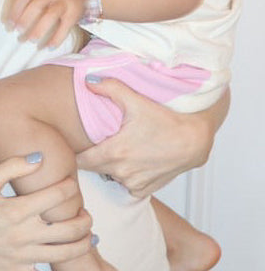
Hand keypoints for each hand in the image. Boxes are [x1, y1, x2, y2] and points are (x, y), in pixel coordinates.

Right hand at [0, 156, 92, 270]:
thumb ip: (12, 166)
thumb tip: (40, 157)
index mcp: (16, 209)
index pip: (56, 197)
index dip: (69, 188)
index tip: (71, 184)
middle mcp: (23, 235)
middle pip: (68, 228)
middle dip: (84, 219)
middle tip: (86, 212)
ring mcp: (21, 258)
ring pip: (63, 254)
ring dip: (83, 244)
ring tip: (90, 236)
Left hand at [3, 0, 84, 47]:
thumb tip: (8, 21)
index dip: (15, 10)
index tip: (8, 24)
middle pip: (37, 4)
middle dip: (25, 19)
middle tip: (18, 32)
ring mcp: (65, 1)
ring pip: (51, 15)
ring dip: (39, 29)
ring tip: (31, 40)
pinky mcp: (74, 13)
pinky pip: (65, 27)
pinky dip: (56, 39)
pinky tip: (48, 47)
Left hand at [77, 78, 221, 196]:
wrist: (194, 140)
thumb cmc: (166, 120)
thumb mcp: (137, 101)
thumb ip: (110, 88)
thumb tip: (89, 80)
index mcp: (114, 153)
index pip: (79, 161)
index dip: (76, 152)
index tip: (79, 144)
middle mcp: (121, 172)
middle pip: (93, 169)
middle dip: (92, 158)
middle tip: (97, 143)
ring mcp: (133, 183)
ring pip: (110, 177)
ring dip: (110, 167)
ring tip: (119, 151)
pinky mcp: (144, 190)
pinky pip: (127, 186)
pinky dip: (127, 176)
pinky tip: (134, 162)